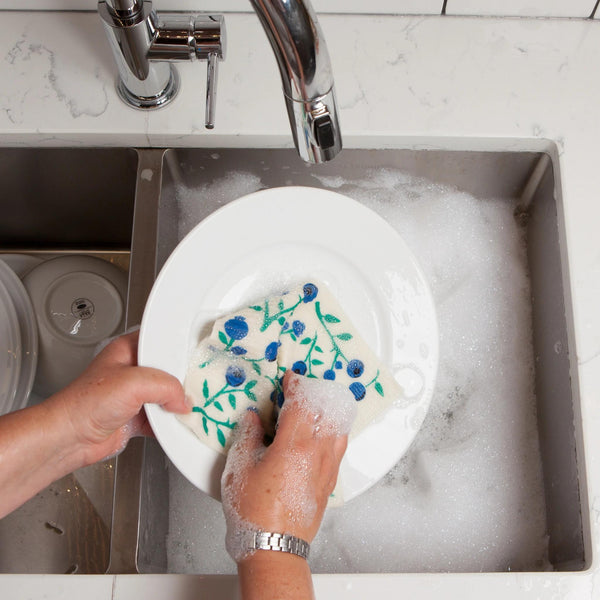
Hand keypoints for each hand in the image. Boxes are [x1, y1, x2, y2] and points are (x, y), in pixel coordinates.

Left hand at [0, 329, 189, 518]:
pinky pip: (162, 418)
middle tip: (200, 383)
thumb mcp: (133, 382)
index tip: (200, 356)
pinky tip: (180, 423)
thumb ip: (166, 386)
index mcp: (130, 350)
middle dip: (184, 380)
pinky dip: (172, 423)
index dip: (181, 348)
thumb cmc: (86, 403)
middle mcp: (134, 370)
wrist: (70, 438)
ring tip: (192, 404)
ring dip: (178, 403)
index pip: (163, 342)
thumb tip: (183, 400)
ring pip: (168, 395)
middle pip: (170, 371)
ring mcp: (136, 395)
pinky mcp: (137, 417)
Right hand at [221, 371, 350, 554]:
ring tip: (315, 407)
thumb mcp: (241, 467)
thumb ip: (248, 435)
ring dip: (328, 412)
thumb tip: (253, 418)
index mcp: (295, 445)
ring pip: (338, 428)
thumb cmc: (255, 511)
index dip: (296, 385)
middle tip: (301, 389)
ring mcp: (328, 468)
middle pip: (325, 411)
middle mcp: (317, 453)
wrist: (274, 546)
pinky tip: (322, 434)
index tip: (290, 378)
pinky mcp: (330, 482)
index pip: (302, 402)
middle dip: (313, 394)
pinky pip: (339, 447)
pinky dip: (333, 432)